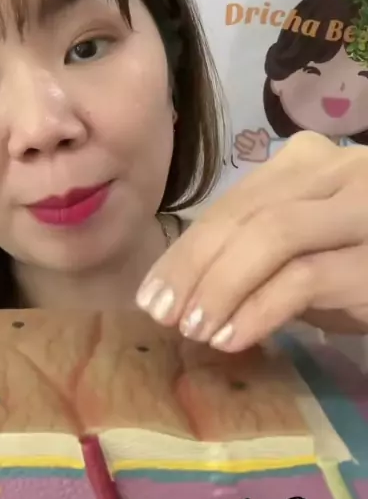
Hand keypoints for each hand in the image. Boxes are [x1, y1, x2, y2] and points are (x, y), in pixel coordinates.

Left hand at [136, 131, 367, 350]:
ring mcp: (363, 207)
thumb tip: (186, 287)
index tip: (152, 291)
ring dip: (221, 287)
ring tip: (193, 330)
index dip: (187, 248)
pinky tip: (232, 337)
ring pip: (270, 236)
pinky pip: (303, 277)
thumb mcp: (307, 246)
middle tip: (163, 314)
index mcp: (310, 160)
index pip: (233, 202)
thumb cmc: (365, 260)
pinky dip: (259, 309)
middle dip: (194, 268)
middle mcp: (338, 169)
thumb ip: (258, 250)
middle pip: (245, 215)